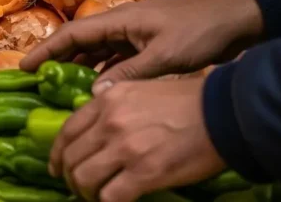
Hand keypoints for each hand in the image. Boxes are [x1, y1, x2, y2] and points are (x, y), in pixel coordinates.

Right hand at [20, 0, 263, 84]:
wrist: (239, 21)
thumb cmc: (202, 32)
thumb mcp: (166, 56)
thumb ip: (131, 75)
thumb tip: (96, 95)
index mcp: (121, 20)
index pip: (73, 34)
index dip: (46, 50)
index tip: (24, 67)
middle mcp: (122, 25)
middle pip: (79, 43)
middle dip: (56, 61)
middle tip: (35, 84)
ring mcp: (135, 36)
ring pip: (97, 54)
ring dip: (79, 71)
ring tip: (60, 93)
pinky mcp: (148, 48)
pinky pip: (116, 62)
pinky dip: (103, 76)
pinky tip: (97, 95)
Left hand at [51, 77, 225, 201]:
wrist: (222, 113)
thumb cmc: (187, 100)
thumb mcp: (140, 89)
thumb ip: (114, 104)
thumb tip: (97, 122)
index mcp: (106, 99)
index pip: (66, 131)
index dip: (57, 154)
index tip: (58, 167)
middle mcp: (109, 122)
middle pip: (70, 158)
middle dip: (70, 178)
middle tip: (78, 188)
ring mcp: (125, 147)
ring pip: (84, 179)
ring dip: (86, 194)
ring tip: (95, 198)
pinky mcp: (144, 172)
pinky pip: (111, 197)